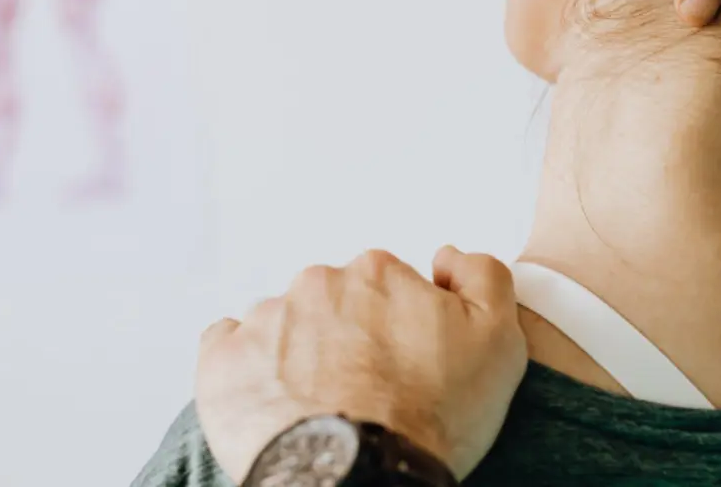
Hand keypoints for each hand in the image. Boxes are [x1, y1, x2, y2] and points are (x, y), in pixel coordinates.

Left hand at [195, 246, 528, 483]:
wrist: (360, 478)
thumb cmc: (430, 419)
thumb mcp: (497, 341)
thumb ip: (484, 276)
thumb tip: (447, 256)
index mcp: (377, 272)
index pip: (387, 287)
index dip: (400, 329)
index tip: (406, 367)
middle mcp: (317, 284)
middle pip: (334, 303)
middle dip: (347, 338)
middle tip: (366, 392)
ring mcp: (265, 320)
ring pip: (284, 326)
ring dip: (299, 355)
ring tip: (321, 407)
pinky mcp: (223, 361)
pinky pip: (229, 347)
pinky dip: (248, 368)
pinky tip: (273, 399)